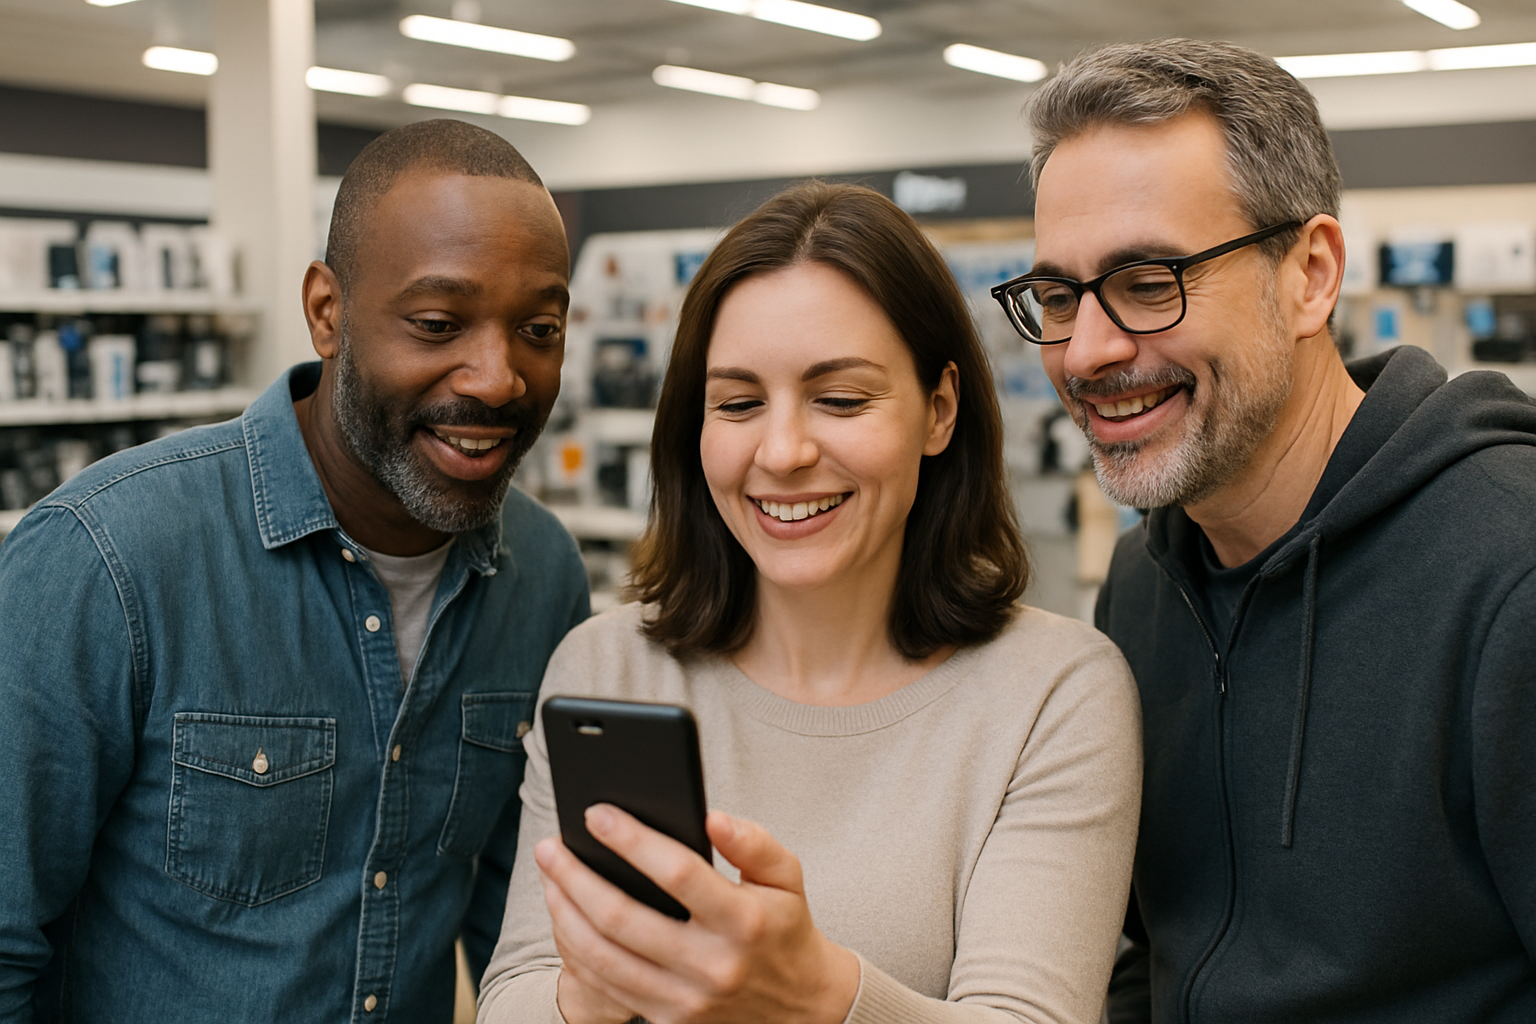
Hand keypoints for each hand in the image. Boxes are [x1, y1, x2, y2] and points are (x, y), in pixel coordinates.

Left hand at [535, 806, 860, 1023]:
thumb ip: (754, 841)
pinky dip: (576, 952)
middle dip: (576, 877)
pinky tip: (565, 919)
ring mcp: (686, 1002)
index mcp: (743, 921)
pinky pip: (607, 987)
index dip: (632, 841)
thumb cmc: (785, 928)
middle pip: (622, 918)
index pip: (677, 872)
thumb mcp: (787, 877)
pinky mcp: (669, 1023)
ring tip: (550, 878)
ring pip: (603, 957)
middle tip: (549, 846)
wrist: (801, 1009)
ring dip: (564, 914)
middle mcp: (712, 965)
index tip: (597, 813)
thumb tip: (711, 817)